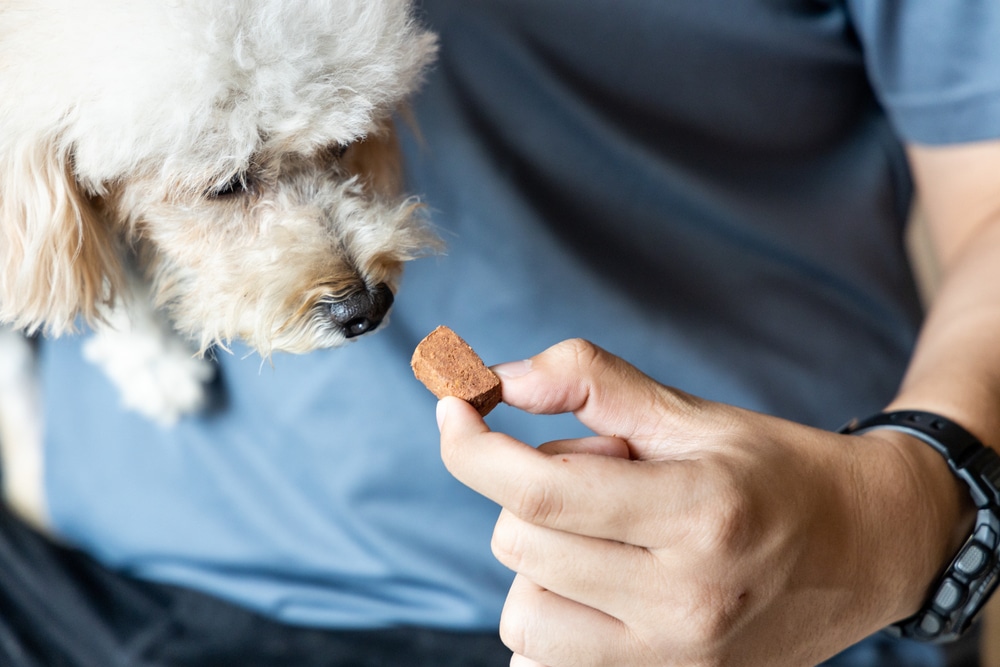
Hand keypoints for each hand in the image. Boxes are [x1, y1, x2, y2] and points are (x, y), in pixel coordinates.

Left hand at [437, 339, 969, 665]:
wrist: (867, 549)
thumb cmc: (775, 471)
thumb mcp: (692, 414)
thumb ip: (592, 382)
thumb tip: (495, 377)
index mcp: (698, 512)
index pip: (538, 491)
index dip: (471, 447)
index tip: (453, 411)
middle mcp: (685, 599)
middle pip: (519, 545)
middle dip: (530, 495)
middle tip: (601, 482)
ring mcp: (676, 659)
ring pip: (522, 613)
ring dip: (538, 563)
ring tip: (606, 539)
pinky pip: (544, 665)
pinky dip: (551, 619)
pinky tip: (599, 587)